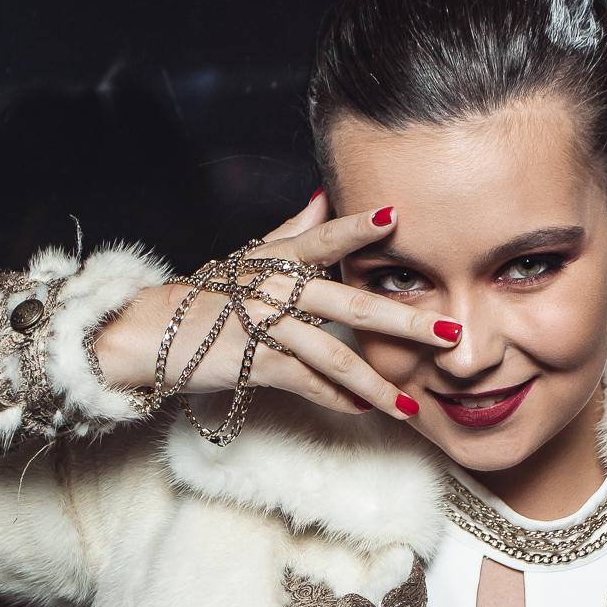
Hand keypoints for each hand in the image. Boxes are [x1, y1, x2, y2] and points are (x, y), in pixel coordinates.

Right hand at [93, 197, 460, 417]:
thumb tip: (324, 194)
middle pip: (352, 306)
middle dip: (406, 322)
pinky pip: (308, 384)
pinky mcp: (256, 363)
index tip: (398, 217)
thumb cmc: (210, 293)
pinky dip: (337, 401)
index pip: (325, 239)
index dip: (359, 227)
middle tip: (451, 333)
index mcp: (279, 258)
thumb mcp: (251, 256)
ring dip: (378, 386)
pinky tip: (364, 412)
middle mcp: (277, 288)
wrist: (155, 332)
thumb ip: (294, 228)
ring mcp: (267, 327)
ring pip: (335, 359)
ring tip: (411, 405)